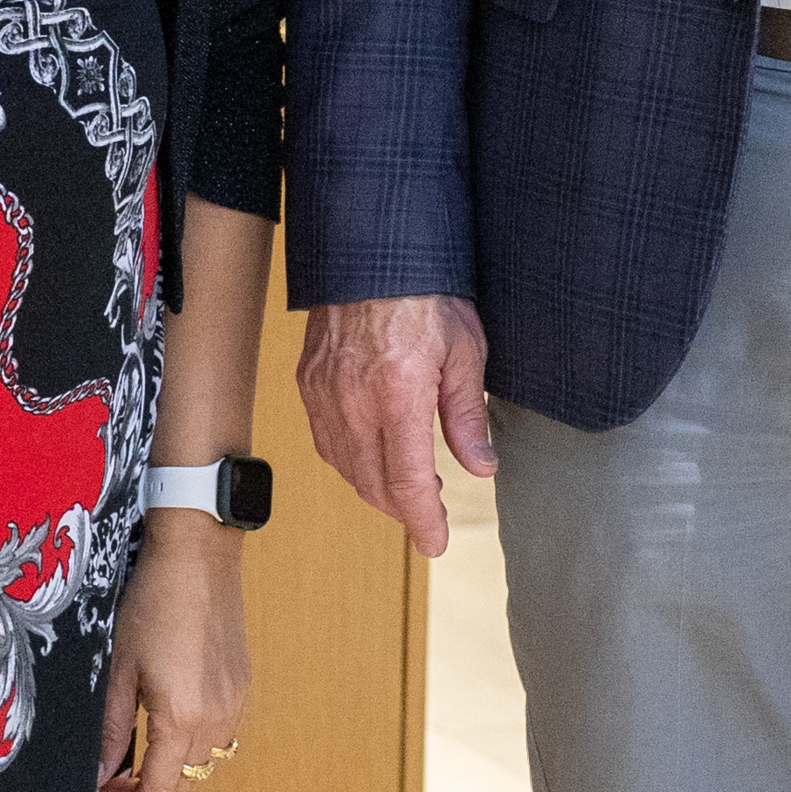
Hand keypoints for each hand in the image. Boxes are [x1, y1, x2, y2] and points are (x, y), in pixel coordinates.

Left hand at [97, 510, 253, 791]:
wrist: (199, 555)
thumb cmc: (152, 603)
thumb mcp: (118, 668)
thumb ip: (111, 729)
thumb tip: (100, 776)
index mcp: (180, 715)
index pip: (157, 790)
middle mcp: (215, 717)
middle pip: (183, 784)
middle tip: (112, 788)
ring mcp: (235, 702)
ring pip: (205, 764)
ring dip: (172, 774)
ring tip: (136, 760)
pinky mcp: (242, 686)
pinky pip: (221, 737)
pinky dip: (193, 748)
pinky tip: (169, 729)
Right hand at [296, 292, 493, 557]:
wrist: (371, 250)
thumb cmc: (425, 292)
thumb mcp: (466, 351)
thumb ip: (468, 415)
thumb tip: (481, 466)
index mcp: (398, 393)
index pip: (407, 483)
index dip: (423, 522)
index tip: (435, 541)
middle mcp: (353, 399)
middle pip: (373, 484)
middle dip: (403, 510)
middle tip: (430, 514)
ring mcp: (324, 393)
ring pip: (345, 468)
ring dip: (375, 489)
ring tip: (407, 487)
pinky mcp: (309, 383)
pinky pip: (326, 442)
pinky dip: (350, 462)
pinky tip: (373, 457)